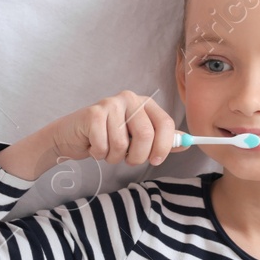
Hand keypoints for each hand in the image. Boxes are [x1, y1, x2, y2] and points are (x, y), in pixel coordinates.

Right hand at [46, 91, 175, 171]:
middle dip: (137, 157)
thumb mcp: (137, 138)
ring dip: (114, 157)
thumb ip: (162, 139)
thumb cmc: (107, 137)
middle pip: (146, 135)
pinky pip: (104, 145)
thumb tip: (187, 143)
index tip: (156, 160)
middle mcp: (129, 98)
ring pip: (123, 144)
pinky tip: (94, 145)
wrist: (72, 136)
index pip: (166, 124)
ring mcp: (110, 103)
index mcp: (145, 103)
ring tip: (107, 150)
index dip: (164, 146)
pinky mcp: (93, 113)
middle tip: (127, 159)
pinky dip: (99, 154)